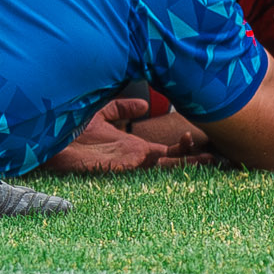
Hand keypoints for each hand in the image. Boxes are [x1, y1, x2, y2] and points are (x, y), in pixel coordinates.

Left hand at [42, 98, 208, 173]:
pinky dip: (157, 161)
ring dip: (184, 162)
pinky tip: (172, 153)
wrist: (49, 137)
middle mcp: (135, 158)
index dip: (189, 149)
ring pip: (162, 167)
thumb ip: (123, 108)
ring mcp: (126, 164)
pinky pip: (139, 166)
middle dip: (197, 160)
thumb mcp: (104, 113)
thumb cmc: (72, 130)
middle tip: (223, 156)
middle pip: (173, 162)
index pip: (170, 151)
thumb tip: (145, 105)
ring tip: (207, 154)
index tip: (210, 141)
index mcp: (135, 148)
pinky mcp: (114, 167)